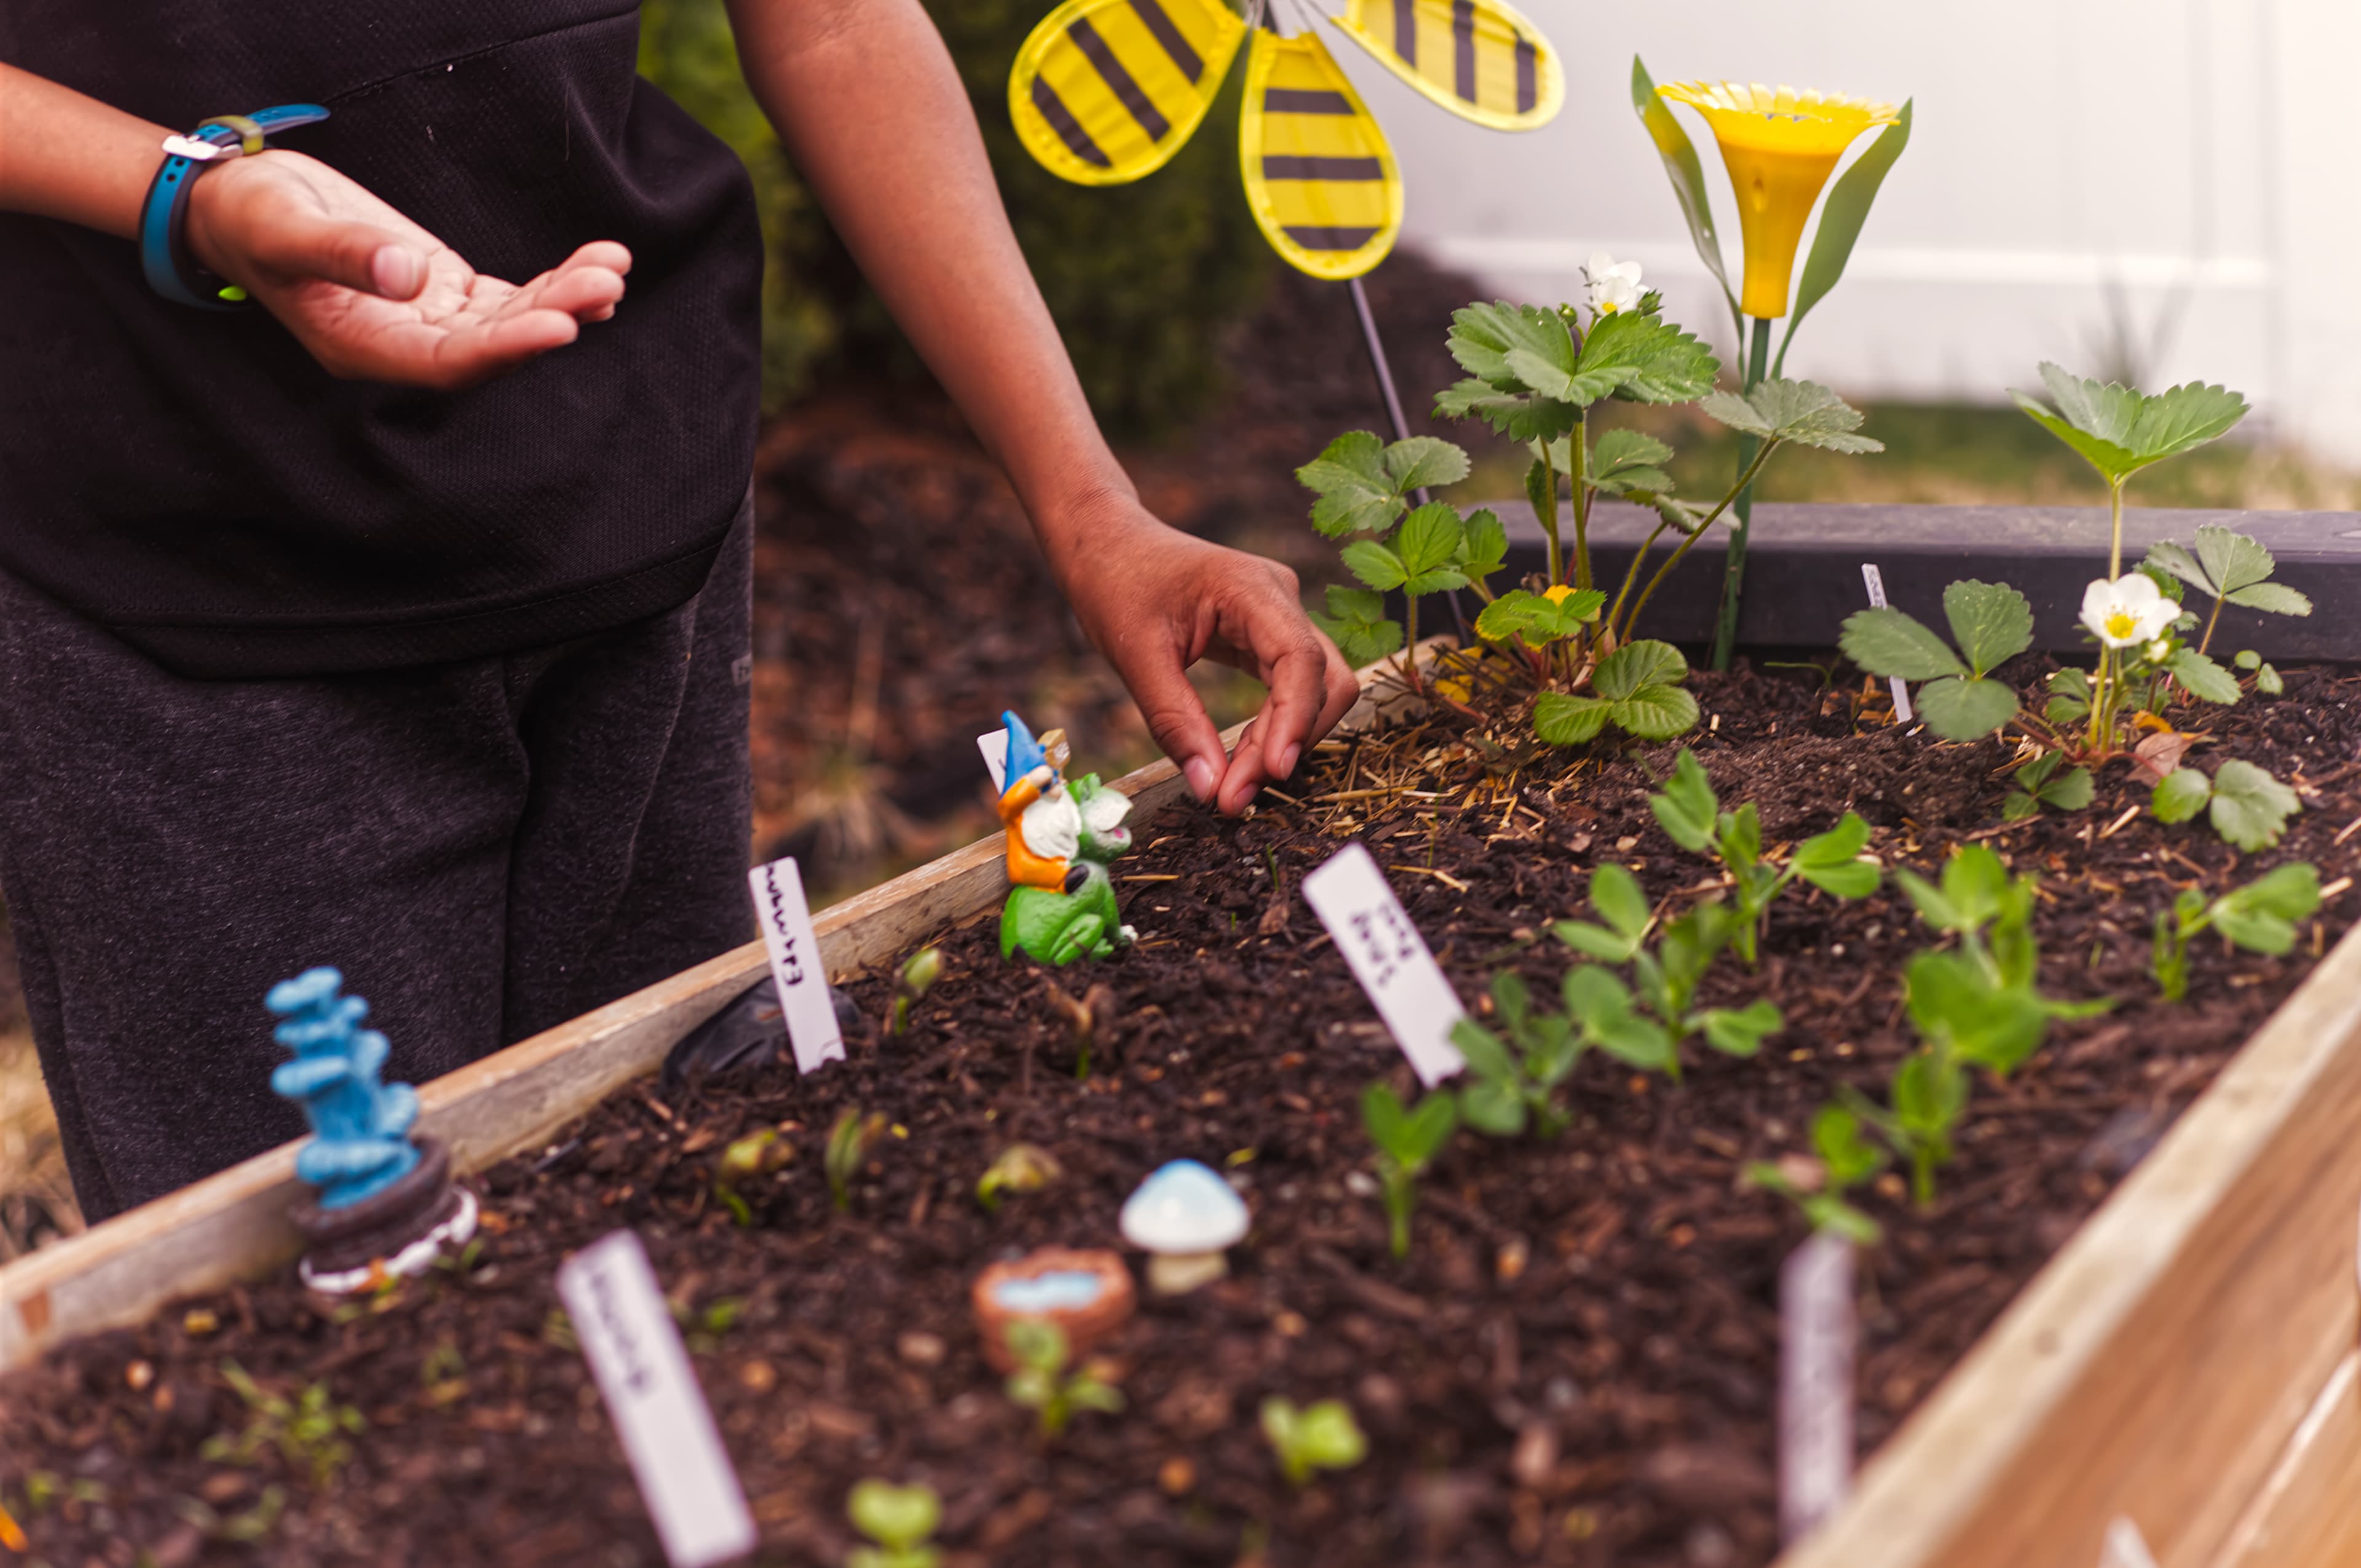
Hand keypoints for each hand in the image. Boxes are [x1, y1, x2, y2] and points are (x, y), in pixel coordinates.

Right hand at [183, 148, 629, 390]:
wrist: (238, 206)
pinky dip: (551, 287)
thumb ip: (342, 255)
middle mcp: (404, 346)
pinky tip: (598, 274)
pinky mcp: (443, 290)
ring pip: (509, 322)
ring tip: (614, 268)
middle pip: (493, 346)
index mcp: (363, 349)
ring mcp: (427, 320)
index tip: (562, 325)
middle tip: (606, 282)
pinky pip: (507, 299)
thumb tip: (408, 275)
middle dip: (553, 314)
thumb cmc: (250, 218)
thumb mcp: (283, 228)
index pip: (450, 363)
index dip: (508, 349)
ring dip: (564, 300)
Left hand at [1054, 499, 1359, 815]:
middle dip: (1291, 741)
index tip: (1272, 774)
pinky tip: (1242, 762)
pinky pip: (1289, 688)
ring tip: (1233, 787)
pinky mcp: (1267, 636)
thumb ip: (1173, 721)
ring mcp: (1279, 616)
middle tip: (1236, 795)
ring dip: (1283, 741)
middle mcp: (1280, 598)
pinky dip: (1272, 728)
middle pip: (1324, 680)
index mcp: (1251, 588)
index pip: (1301, 660)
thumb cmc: (1115, 583)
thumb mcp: (1133, 655)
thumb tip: (1210, 788)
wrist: (1107, 544)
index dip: (1295, 721)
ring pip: (1314, 690)